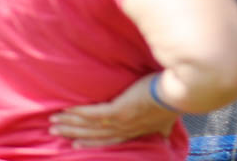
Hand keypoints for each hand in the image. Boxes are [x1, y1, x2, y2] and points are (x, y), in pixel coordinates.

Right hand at [50, 76, 177, 147]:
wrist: (181, 93)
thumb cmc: (174, 103)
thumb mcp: (167, 121)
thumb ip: (161, 128)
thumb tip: (164, 133)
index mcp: (134, 131)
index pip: (108, 139)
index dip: (90, 141)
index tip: (75, 142)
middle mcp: (125, 129)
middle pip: (94, 134)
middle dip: (73, 133)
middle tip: (55, 131)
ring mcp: (121, 120)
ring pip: (90, 125)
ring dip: (71, 124)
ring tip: (54, 121)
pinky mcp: (120, 110)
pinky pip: (94, 114)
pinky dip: (79, 113)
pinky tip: (67, 110)